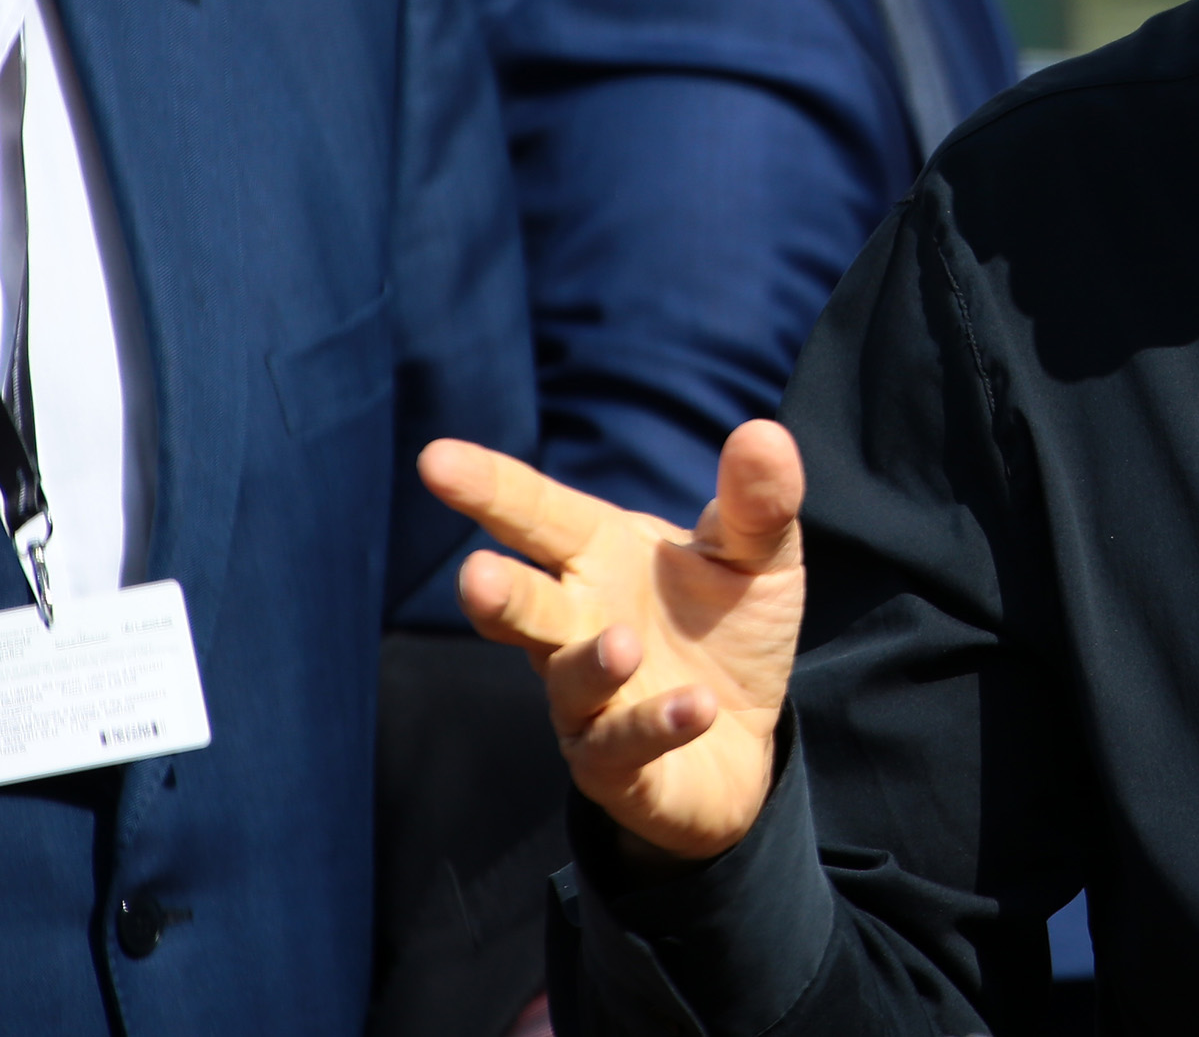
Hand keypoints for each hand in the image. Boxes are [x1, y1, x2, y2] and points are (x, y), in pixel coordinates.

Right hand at [419, 421, 807, 860]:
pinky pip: (623, 746)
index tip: (435, 458)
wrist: (747, 740)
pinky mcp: (615, 766)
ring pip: (569, 682)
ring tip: (623, 644)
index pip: (536, 515)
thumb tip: (763, 432)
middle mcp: (577, 625)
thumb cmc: (731, 630)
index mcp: (600, 557)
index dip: (488, 488)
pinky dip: (657, 724)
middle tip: (476, 576)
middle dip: (498, 592)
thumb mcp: (760, 559)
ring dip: (591, 663)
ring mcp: (588, 701)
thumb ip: (758, 504)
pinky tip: (697, 706)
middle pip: (526, 603)